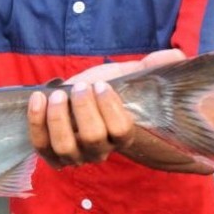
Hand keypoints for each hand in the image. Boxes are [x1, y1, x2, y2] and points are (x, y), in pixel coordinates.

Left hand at [27, 49, 185, 167]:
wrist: (73, 96)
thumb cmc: (104, 87)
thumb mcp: (129, 75)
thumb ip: (153, 67)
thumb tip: (176, 58)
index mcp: (122, 136)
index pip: (121, 131)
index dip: (110, 109)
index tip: (102, 86)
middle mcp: (98, 151)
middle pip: (93, 138)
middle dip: (84, 109)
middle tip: (81, 87)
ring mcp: (73, 155)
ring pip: (64, 146)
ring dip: (59, 118)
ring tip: (58, 95)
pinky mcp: (49, 153)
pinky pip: (41, 144)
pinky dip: (36, 121)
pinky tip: (38, 98)